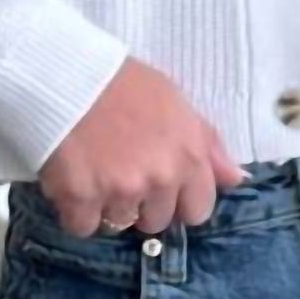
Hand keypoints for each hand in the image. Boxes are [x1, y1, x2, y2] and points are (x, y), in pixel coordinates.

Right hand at [39, 56, 248, 236]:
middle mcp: (160, 178)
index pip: (197, 210)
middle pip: (156, 221)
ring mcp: (120, 190)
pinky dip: (74, 211)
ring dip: (106, 206)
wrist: (63, 72)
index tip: (159, 188)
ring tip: (92, 172)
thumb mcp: (175, 101)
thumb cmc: (120, 82)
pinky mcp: (81, 198)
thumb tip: (236, 179)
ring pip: (118, 224)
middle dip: (141, 205)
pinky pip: (82, 226)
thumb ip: (208, 144)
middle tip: (119, 174)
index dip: (178, 202)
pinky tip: (70, 182)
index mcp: (187, 155)